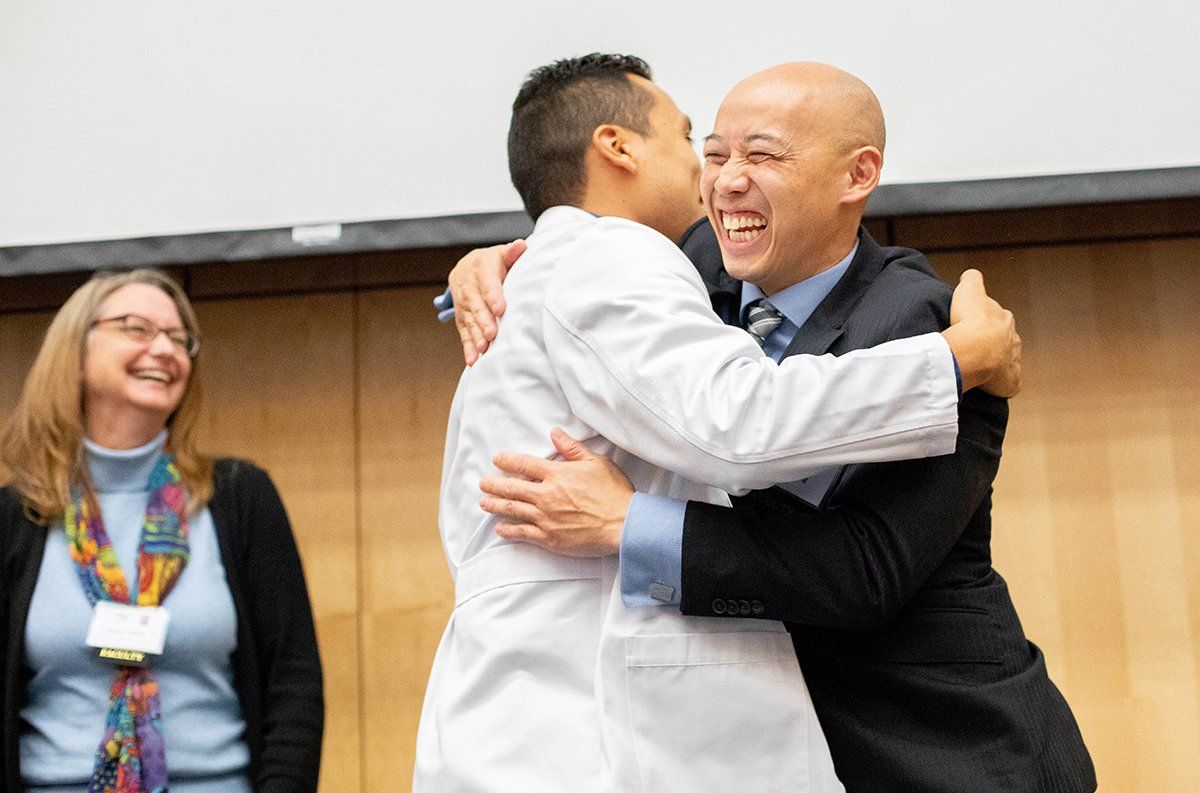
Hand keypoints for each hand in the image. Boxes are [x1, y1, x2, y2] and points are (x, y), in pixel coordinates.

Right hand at [449, 239, 526, 364]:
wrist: (466, 267)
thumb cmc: (491, 262)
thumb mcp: (500, 254)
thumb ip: (511, 252)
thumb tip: (521, 245)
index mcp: (481, 270)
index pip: (488, 284)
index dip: (493, 296)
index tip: (500, 308)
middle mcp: (469, 288)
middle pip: (476, 305)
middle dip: (483, 320)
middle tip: (492, 334)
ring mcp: (463, 304)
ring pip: (468, 320)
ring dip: (475, 336)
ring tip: (483, 349)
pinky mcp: (461, 317)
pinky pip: (463, 332)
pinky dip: (467, 346)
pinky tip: (472, 360)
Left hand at [481, 428, 633, 557]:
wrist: (624, 524)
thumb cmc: (614, 492)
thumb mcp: (596, 462)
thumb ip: (572, 448)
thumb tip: (554, 433)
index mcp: (557, 474)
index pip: (524, 464)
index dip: (507, 461)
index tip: (496, 459)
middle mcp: (546, 495)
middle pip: (512, 488)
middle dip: (493, 485)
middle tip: (482, 483)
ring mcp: (546, 518)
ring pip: (512, 510)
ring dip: (495, 506)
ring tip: (483, 503)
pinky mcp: (550, 538)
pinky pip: (523, 533)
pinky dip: (509, 530)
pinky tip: (500, 529)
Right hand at [942, 269, 1021, 396]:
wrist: (974, 350)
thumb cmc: (971, 321)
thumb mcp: (969, 289)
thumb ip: (972, 279)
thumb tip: (971, 274)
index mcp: (1004, 318)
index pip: (997, 318)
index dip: (985, 321)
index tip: (973, 326)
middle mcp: (1013, 338)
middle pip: (1005, 339)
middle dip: (994, 342)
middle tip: (975, 347)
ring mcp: (1013, 361)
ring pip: (1007, 361)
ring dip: (996, 363)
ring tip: (979, 367)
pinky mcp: (1010, 381)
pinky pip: (1007, 383)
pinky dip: (1000, 384)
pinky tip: (989, 385)